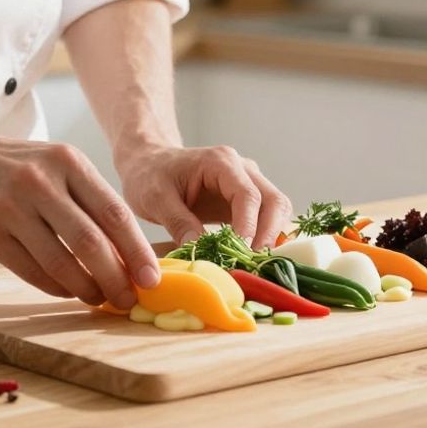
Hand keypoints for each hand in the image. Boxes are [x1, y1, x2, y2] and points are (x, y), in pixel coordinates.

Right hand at [0, 130, 159, 309]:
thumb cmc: (18, 166)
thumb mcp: (57, 164)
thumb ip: (90, 200)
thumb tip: (128, 253)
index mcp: (68, 162)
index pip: (114, 213)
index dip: (137, 252)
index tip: (152, 279)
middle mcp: (41, 182)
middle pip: (90, 242)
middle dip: (116, 278)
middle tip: (128, 300)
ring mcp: (11, 208)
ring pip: (60, 262)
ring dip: (86, 288)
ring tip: (99, 298)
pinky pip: (31, 271)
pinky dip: (56, 287)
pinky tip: (69, 291)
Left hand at [117, 144, 292, 248]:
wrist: (149, 163)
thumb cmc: (150, 175)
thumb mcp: (156, 199)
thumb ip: (178, 223)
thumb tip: (202, 251)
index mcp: (221, 162)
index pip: (248, 195)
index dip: (248, 227)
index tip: (240, 254)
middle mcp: (242, 169)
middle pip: (274, 201)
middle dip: (269, 235)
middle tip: (253, 265)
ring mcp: (248, 183)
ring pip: (277, 210)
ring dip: (272, 238)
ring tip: (253, 265)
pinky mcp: (246, 200)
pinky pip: (267, 219)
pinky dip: (266, 238)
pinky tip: (253, 259)